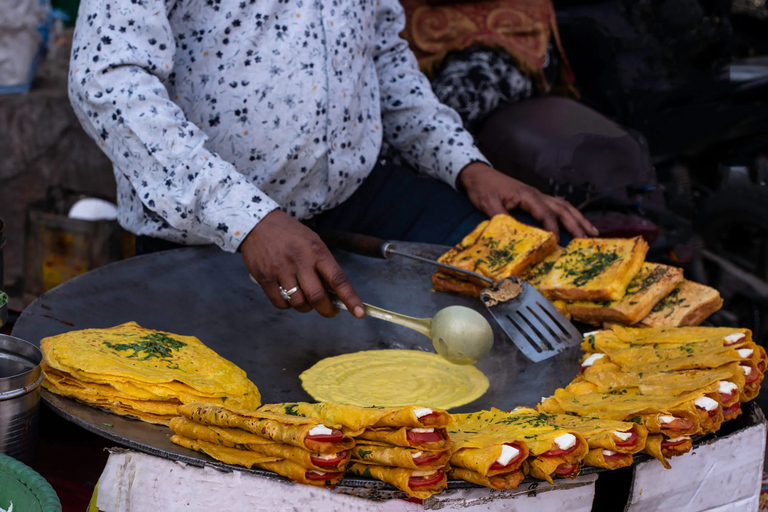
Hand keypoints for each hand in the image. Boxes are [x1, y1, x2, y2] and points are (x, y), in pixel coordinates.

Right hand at [241, 210, 364, 317]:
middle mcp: (300, 261)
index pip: (338, 279)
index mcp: (317, 251)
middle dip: (327, 310)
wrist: (258, 223)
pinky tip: (289, 296)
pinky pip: (280, 303)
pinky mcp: (264, 277)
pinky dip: (288, 305)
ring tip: (306, 299)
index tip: (359, 312)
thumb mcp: (313, 243)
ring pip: (298, 303)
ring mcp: (281, 269)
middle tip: (331, 311)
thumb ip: (324, 267)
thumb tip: (336, 294)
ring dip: (305, 307)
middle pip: (317, 297)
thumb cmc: (291, 235)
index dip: (350, 298)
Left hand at [458, 162, 598, 240]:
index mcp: (528, 196)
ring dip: (579, 219)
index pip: (546, 214)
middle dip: (577, 225)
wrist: (478, 174)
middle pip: (563, 209)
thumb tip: (515, 235)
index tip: (558, 244)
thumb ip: (501, 218)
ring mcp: (538, 195)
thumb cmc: (483, 188)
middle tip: (588, 240)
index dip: (553, 229)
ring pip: (564, 206)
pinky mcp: (535, 197)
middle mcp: (537, 194)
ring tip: (593, 232)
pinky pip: (558, 205)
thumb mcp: (488, 204)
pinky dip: (570, 213)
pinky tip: (577, 221)